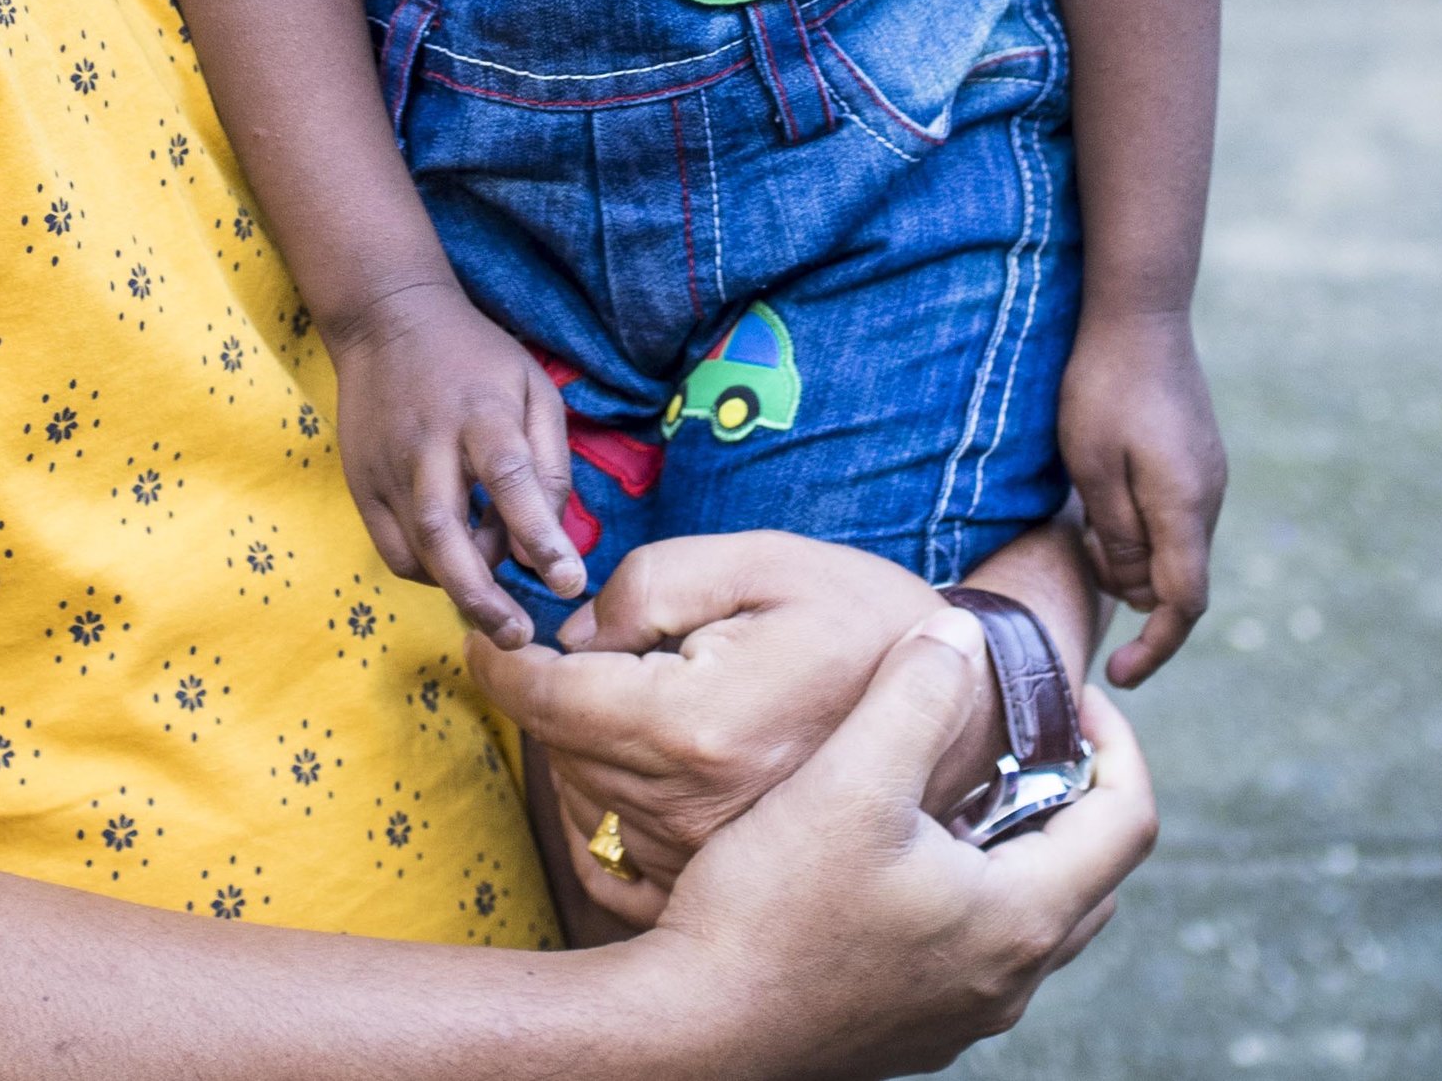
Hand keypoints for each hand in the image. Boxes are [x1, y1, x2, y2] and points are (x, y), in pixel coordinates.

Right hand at [324, 281, 583, 647]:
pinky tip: (455, 565)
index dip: (539, 533)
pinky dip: (428, 573)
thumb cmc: (477, 360)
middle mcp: (427, 442)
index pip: (510, 478)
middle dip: (482, 594)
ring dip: (459, 587)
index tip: (569, 581)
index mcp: (481, 412)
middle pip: (445, 530)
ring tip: (496, 604)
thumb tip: (553, 539)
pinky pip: (394, 550)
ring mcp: (386, 465)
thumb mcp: (533, 388)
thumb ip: (549, 462)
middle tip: (516, 637)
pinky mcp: (360, 483)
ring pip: (418, 548)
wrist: (388, 320)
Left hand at [474, 531, 965, 922]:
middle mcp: (691, 808)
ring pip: (580, 798)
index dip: (499, 658)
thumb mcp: (759, 559)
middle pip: (557, 749)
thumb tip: (576, 634)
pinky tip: (630, 761)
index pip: (549, 698)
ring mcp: (704, 858)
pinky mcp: (718, 882)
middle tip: (571, 645)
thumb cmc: (858, 618)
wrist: (958, 714)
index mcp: (696, 724)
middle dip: (544, 692)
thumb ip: (650, 583)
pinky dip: (601, 804)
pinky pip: (613, 856)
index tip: (482, 631)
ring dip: (575, 744)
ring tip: (625, 693)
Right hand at [617, 616, 1156, 1079]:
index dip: (1116, 741)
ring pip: (1037, 916)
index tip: (1064, 692)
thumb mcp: (849, 780)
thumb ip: (917, 694)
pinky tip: (899, 850)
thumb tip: (965, 632)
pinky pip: (981, 949)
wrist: (698, 1027)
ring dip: (1020, 843)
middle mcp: (1010, 980)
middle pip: (1093, 874)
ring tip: (958, 783)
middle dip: (1072, 792)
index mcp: (1020, 919)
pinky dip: (974, 888)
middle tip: (1019, 731)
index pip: (1129, 821)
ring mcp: (964, 1014)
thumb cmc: (773, 909)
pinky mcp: (917, 1027)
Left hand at [1057, 306, 1226, 685]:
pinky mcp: (1197, 457)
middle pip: (1176, 579)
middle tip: (1080, 546)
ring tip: (1086, 511)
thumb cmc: (1103, 386)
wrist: (1140, 310)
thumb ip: (1118, 536)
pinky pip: (1173, 513)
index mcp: (1185, 508)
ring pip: (1174, 545)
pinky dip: (1141, 523)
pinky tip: (1105, 489)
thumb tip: (1134, 590)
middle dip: (1128, 585)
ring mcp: (1208, 475)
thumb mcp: (1093, 466)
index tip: (1117, 674)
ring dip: (1130, 550)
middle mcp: (1209, 499)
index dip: (1153, 649)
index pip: (1182, 606)